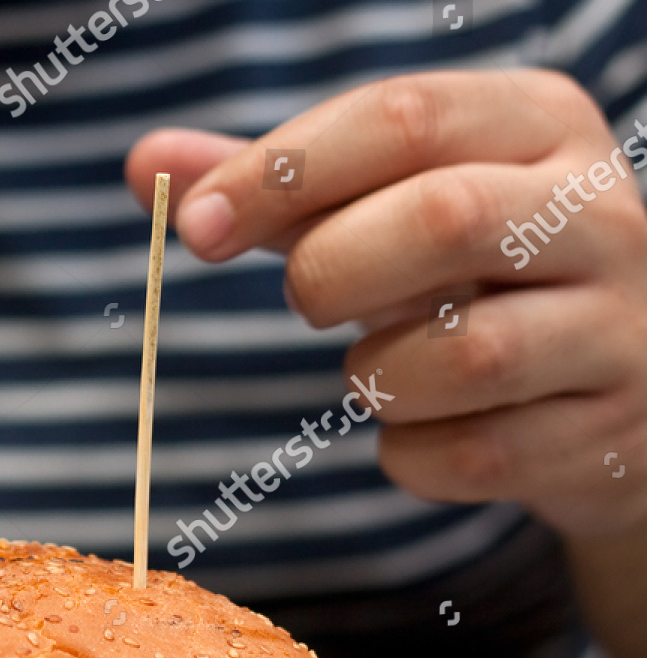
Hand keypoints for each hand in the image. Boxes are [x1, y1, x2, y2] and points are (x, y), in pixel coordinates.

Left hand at [127, 71, 646, 541]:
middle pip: (441, 219)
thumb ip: (283, 189)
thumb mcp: (398, 209)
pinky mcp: (601, 439)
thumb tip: (143, 165)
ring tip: (384, 370)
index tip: (195, 225)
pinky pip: (470, 458)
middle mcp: (599, 215)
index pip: (402, 116)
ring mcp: (614, 331)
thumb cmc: (481, 281)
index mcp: (541, 127)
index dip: (282, 172)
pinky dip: (412, 458)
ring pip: (460, 354)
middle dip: (331, 270)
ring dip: (377, 377)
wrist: (623, 394)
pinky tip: (424, 434)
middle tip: (304, 302)